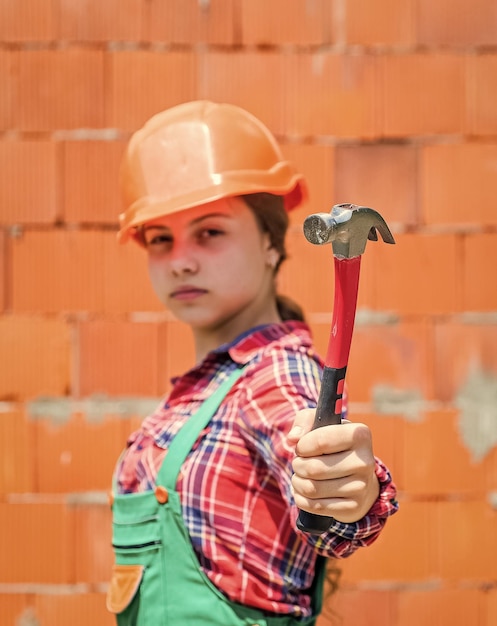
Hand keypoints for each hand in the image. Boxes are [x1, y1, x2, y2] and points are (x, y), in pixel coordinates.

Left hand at [287, 409, 379, 523]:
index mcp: (359, 435)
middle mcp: (365, 461)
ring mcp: (361, 486)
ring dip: (297, 482)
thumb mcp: (320, 423)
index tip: (302, 446)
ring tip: (301, 476)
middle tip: (299, 462)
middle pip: (314, 468)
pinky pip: (315, 506)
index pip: (320, 441)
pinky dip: (302, 498)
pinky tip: (305, 491)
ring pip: (312, 488)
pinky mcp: (353, 507)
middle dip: (298, 465)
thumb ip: (304, 420)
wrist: (354, 474)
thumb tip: (293, 438)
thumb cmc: (332, 443)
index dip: (302, 445)